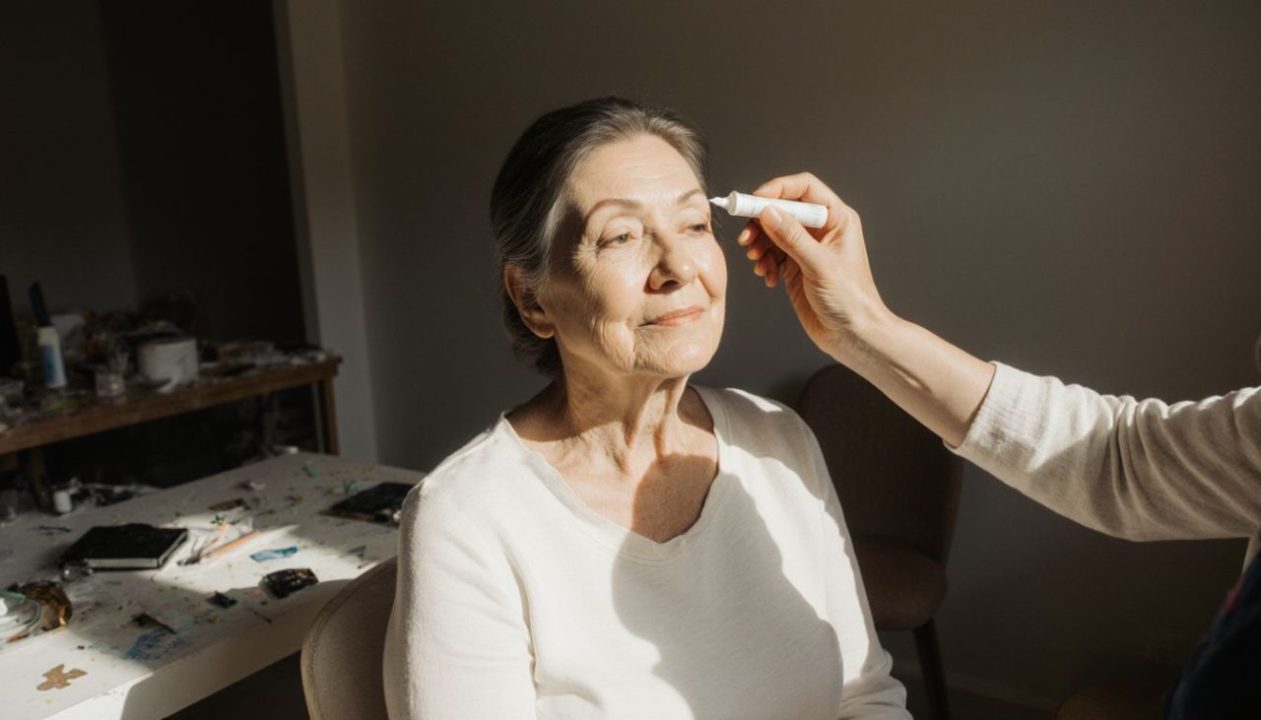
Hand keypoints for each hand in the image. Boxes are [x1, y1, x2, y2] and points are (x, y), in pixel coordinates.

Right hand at [738, 173, 890, 361]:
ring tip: (758, 261)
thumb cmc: (851, 300)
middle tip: (747, 238)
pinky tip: (767, 277)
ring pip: (773, 232)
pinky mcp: (796, 266)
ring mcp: (807, 248)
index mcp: (837, 219)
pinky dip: (764, 262)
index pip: (804, 188)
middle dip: (762, 221)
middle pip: (783, 209)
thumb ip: (793, 237)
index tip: (754, 201)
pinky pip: (772, 254)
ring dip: (760, 245)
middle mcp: (822, 229)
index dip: (778, 190)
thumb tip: (768, 212)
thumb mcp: (820, 265)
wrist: (853, 335)